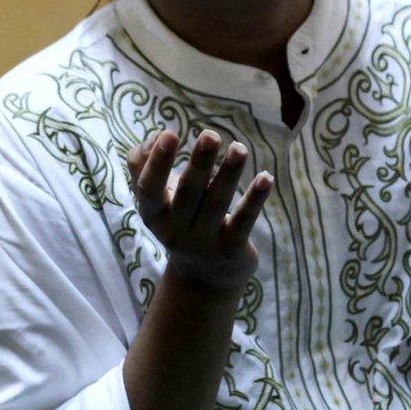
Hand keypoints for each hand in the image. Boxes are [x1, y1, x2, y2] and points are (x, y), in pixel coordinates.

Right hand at [125, 129, 273, 293]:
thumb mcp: (157, 199)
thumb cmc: (180, 220)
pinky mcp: (231, 248)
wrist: (204, 276)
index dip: (157, 162)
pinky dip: (254, 198)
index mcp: (153, 214)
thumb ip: (145, 165)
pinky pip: (243, 220)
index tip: (169, 133)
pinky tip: (265, 177)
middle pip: (188, 193)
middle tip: (210, 135)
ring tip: (239, 148)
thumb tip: (156, 135)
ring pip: (217, 203)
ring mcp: (203, 242)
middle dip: (199, 163)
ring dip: (228, 173)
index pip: (148, 188)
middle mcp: (174, 231)